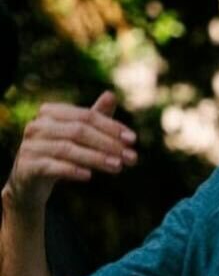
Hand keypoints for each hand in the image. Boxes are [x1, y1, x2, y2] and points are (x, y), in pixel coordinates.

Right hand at [4, 91, 136, 213]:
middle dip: (108, 144)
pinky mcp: (27, 166)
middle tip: (131, 157)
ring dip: (96, 158)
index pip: (86, 116)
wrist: (30, 180)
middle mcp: (38, 125)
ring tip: (118, 167)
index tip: (133, 140)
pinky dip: (71, 170)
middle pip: (79, 131)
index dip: (111, 127)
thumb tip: (111, 94)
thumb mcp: (77, 134)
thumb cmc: (58, 152)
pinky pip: (51, 166)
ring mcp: (31, 145)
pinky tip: (89, 176)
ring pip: (68, 149)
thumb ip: (94, 116)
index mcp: (51, 113)